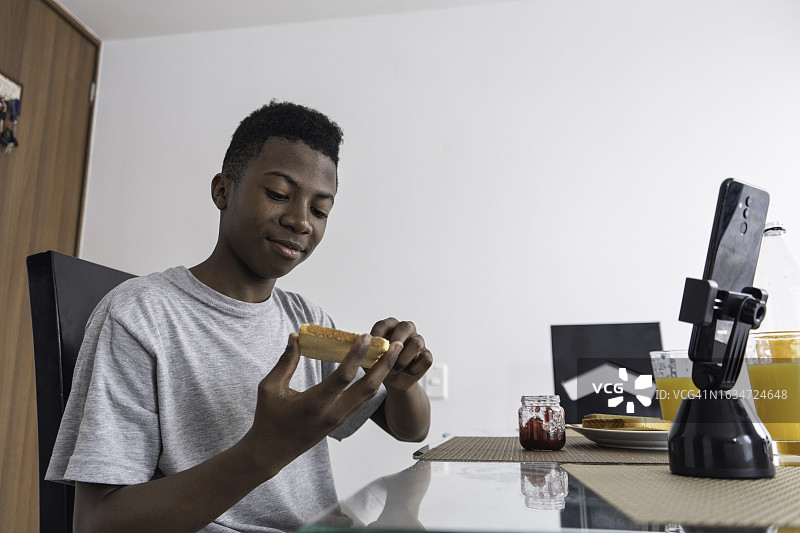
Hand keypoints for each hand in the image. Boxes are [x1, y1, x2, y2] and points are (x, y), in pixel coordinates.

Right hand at [243, 333, 400, 476]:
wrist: (271, 453)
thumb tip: (295, 337)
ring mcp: (339, 419)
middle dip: (384, 365)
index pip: (342, 377)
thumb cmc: (268, 419)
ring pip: (368, 395)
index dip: (356, 355)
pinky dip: (372, 383)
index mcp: (314, 404)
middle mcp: (332, 413)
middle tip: (395, 344)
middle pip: (367, 387)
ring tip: (392, 353)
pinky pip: (362, 400)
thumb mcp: (270, 388)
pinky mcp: (340, 422)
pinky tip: (376, 369)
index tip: (366, 336)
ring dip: (382, 373)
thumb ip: (286, 362)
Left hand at [371, 318, 432, 390]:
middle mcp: (405, 330)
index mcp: (389, 326)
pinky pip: (426, 359)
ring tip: (393, 369)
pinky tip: (406, 372)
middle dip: (395, 343)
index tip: (371, 349)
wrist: (393, 381)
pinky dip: (414, 369)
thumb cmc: (379, 366)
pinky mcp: (426, 355)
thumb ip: (368, 352)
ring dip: (403, 359)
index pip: (383, 325)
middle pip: (406, 327)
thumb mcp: (369, 359)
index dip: (377, 337)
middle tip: (386, 358)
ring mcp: (418, 341)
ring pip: (417, 343)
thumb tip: (365, 347)